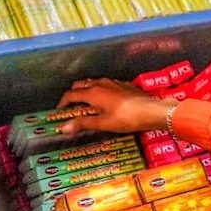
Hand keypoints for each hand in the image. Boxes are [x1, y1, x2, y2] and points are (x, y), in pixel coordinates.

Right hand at [56, 78, 176, 134]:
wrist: (151, 111)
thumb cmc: (126, 118)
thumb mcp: (102, 123)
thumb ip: (82, 123)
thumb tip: (63, 128)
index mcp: (93, 92)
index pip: (71, 94)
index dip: (63, 102)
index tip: (59, 110)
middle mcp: (101, 83)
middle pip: (80, 84)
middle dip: (73, 93)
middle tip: (71, 105)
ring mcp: (113, 82)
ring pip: (94, 82)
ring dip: (87, 90)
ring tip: (87, 102)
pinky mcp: (124, 85)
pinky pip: (107, 84)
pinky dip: (100, 90)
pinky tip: (106, 100)